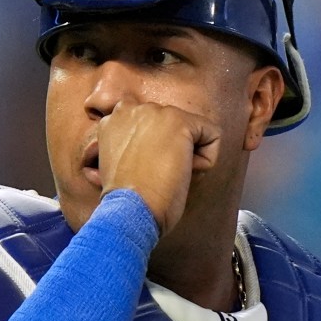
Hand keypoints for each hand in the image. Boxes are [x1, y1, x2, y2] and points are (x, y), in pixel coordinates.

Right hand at [95, 100, 219, 235]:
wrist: (129, 211)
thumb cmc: (122, 201)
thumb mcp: (109, 170)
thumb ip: (116, 153)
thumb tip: (112, 163)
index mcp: (111, 121)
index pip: (149, 125)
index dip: (154, 151)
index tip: (143, 172)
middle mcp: (131, 109)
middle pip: (172, 126)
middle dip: (172, 151)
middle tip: (156, 176)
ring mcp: (156, 113)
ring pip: (193, 130)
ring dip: (188, 156)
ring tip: (168, 176)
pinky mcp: (179, 121)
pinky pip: (212, 135)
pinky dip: (207, 160)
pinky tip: (185, 173)